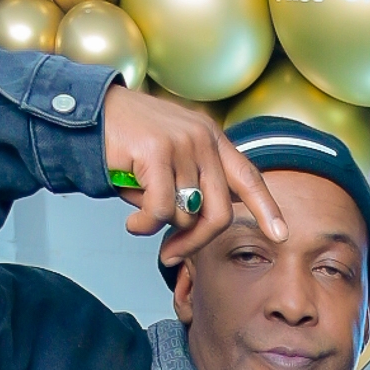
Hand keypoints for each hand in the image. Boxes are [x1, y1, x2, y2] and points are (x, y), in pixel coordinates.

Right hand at [102, 87, 286, 255]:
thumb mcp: (168, 165)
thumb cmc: (126, 144)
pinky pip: (162, 211)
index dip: (266, 208)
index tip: (281, 234)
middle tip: (173, 255)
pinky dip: (145, 225)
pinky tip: (133, 221)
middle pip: (220, 212)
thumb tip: (195, 231)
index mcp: (211, 139)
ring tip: (141, 221)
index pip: (248, 177)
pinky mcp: (159, 151)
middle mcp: (203, 138)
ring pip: (188, 215)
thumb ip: (189, 190)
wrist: (87, 114)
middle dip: (197, 243)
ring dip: (162, 230)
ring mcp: (183, 142)